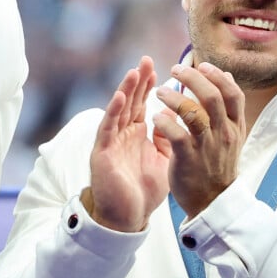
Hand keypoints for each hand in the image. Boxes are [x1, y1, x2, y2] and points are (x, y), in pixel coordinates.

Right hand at [85, 56, 171, 232]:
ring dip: (126, 90)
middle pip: (130, 101)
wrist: (128, 217)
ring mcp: (111, 142)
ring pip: (118, 110)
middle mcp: (122, 133)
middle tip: (146, 60)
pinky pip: (108, 129)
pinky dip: (114, 112)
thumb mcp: (163, 159)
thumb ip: (168, 136)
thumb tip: (174, 114)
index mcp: (136, 133)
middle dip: (139, 80)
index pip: (143, 103)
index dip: (150, 86)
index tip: (160, 67)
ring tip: (134, 71)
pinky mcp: (102, 153)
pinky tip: (121, 97)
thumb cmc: (144, 190)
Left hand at [154, 61, 244, 218]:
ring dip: (174, 97)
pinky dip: (164, 122)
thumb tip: (225, 75)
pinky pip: (176, 134)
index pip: (233, 93)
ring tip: (159, 92)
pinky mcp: (188, 158)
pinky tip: (156, 118)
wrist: (213, 202)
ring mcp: (207, 146)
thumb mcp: (231, 135)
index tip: (202, 65)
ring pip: (193, 112)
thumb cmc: (218, 165)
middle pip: (212, 97)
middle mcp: (223, 134)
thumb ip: (227, 107)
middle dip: (192, 78)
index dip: (217, 76)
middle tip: (175, 70)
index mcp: (235, 126)